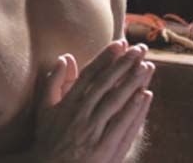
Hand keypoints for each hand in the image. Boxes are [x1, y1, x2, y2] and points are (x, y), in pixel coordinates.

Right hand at [33, 40, 154, 162]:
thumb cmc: (49, 137)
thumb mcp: (45, 108)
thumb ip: (53, 81)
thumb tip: (64, 57)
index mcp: (68, 103)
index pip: (90, 75)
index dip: (106, 58)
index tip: (120, 44)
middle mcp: (83, 114)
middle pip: (107, 84)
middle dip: (124, 65)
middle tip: (139, 49)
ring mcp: (96, 131)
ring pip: (118, 101)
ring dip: (134, 83)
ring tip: (147, 66)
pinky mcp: (107, 147)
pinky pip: (124, 125)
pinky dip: (135, 110)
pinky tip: (145, 96)